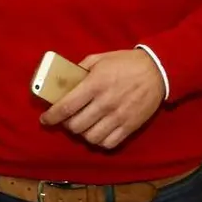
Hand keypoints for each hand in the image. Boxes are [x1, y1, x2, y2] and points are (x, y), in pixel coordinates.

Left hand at [40, 49, 164, 149]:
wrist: (157, 71)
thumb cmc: (125, 63)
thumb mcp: (99, 58)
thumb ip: (80, 70)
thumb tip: (63, 81)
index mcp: (94, 84)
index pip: (66, 107)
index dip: (51, 116)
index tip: (45, 119)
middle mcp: (105, 103)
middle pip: (76, 125)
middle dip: (66, 125)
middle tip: (67, 119)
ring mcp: (118, 117)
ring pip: (90, 137)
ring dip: (82, 134)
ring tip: (83, 126)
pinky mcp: (130, 126)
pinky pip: (108, 143)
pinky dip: (99, 141)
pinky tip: (97, 132)